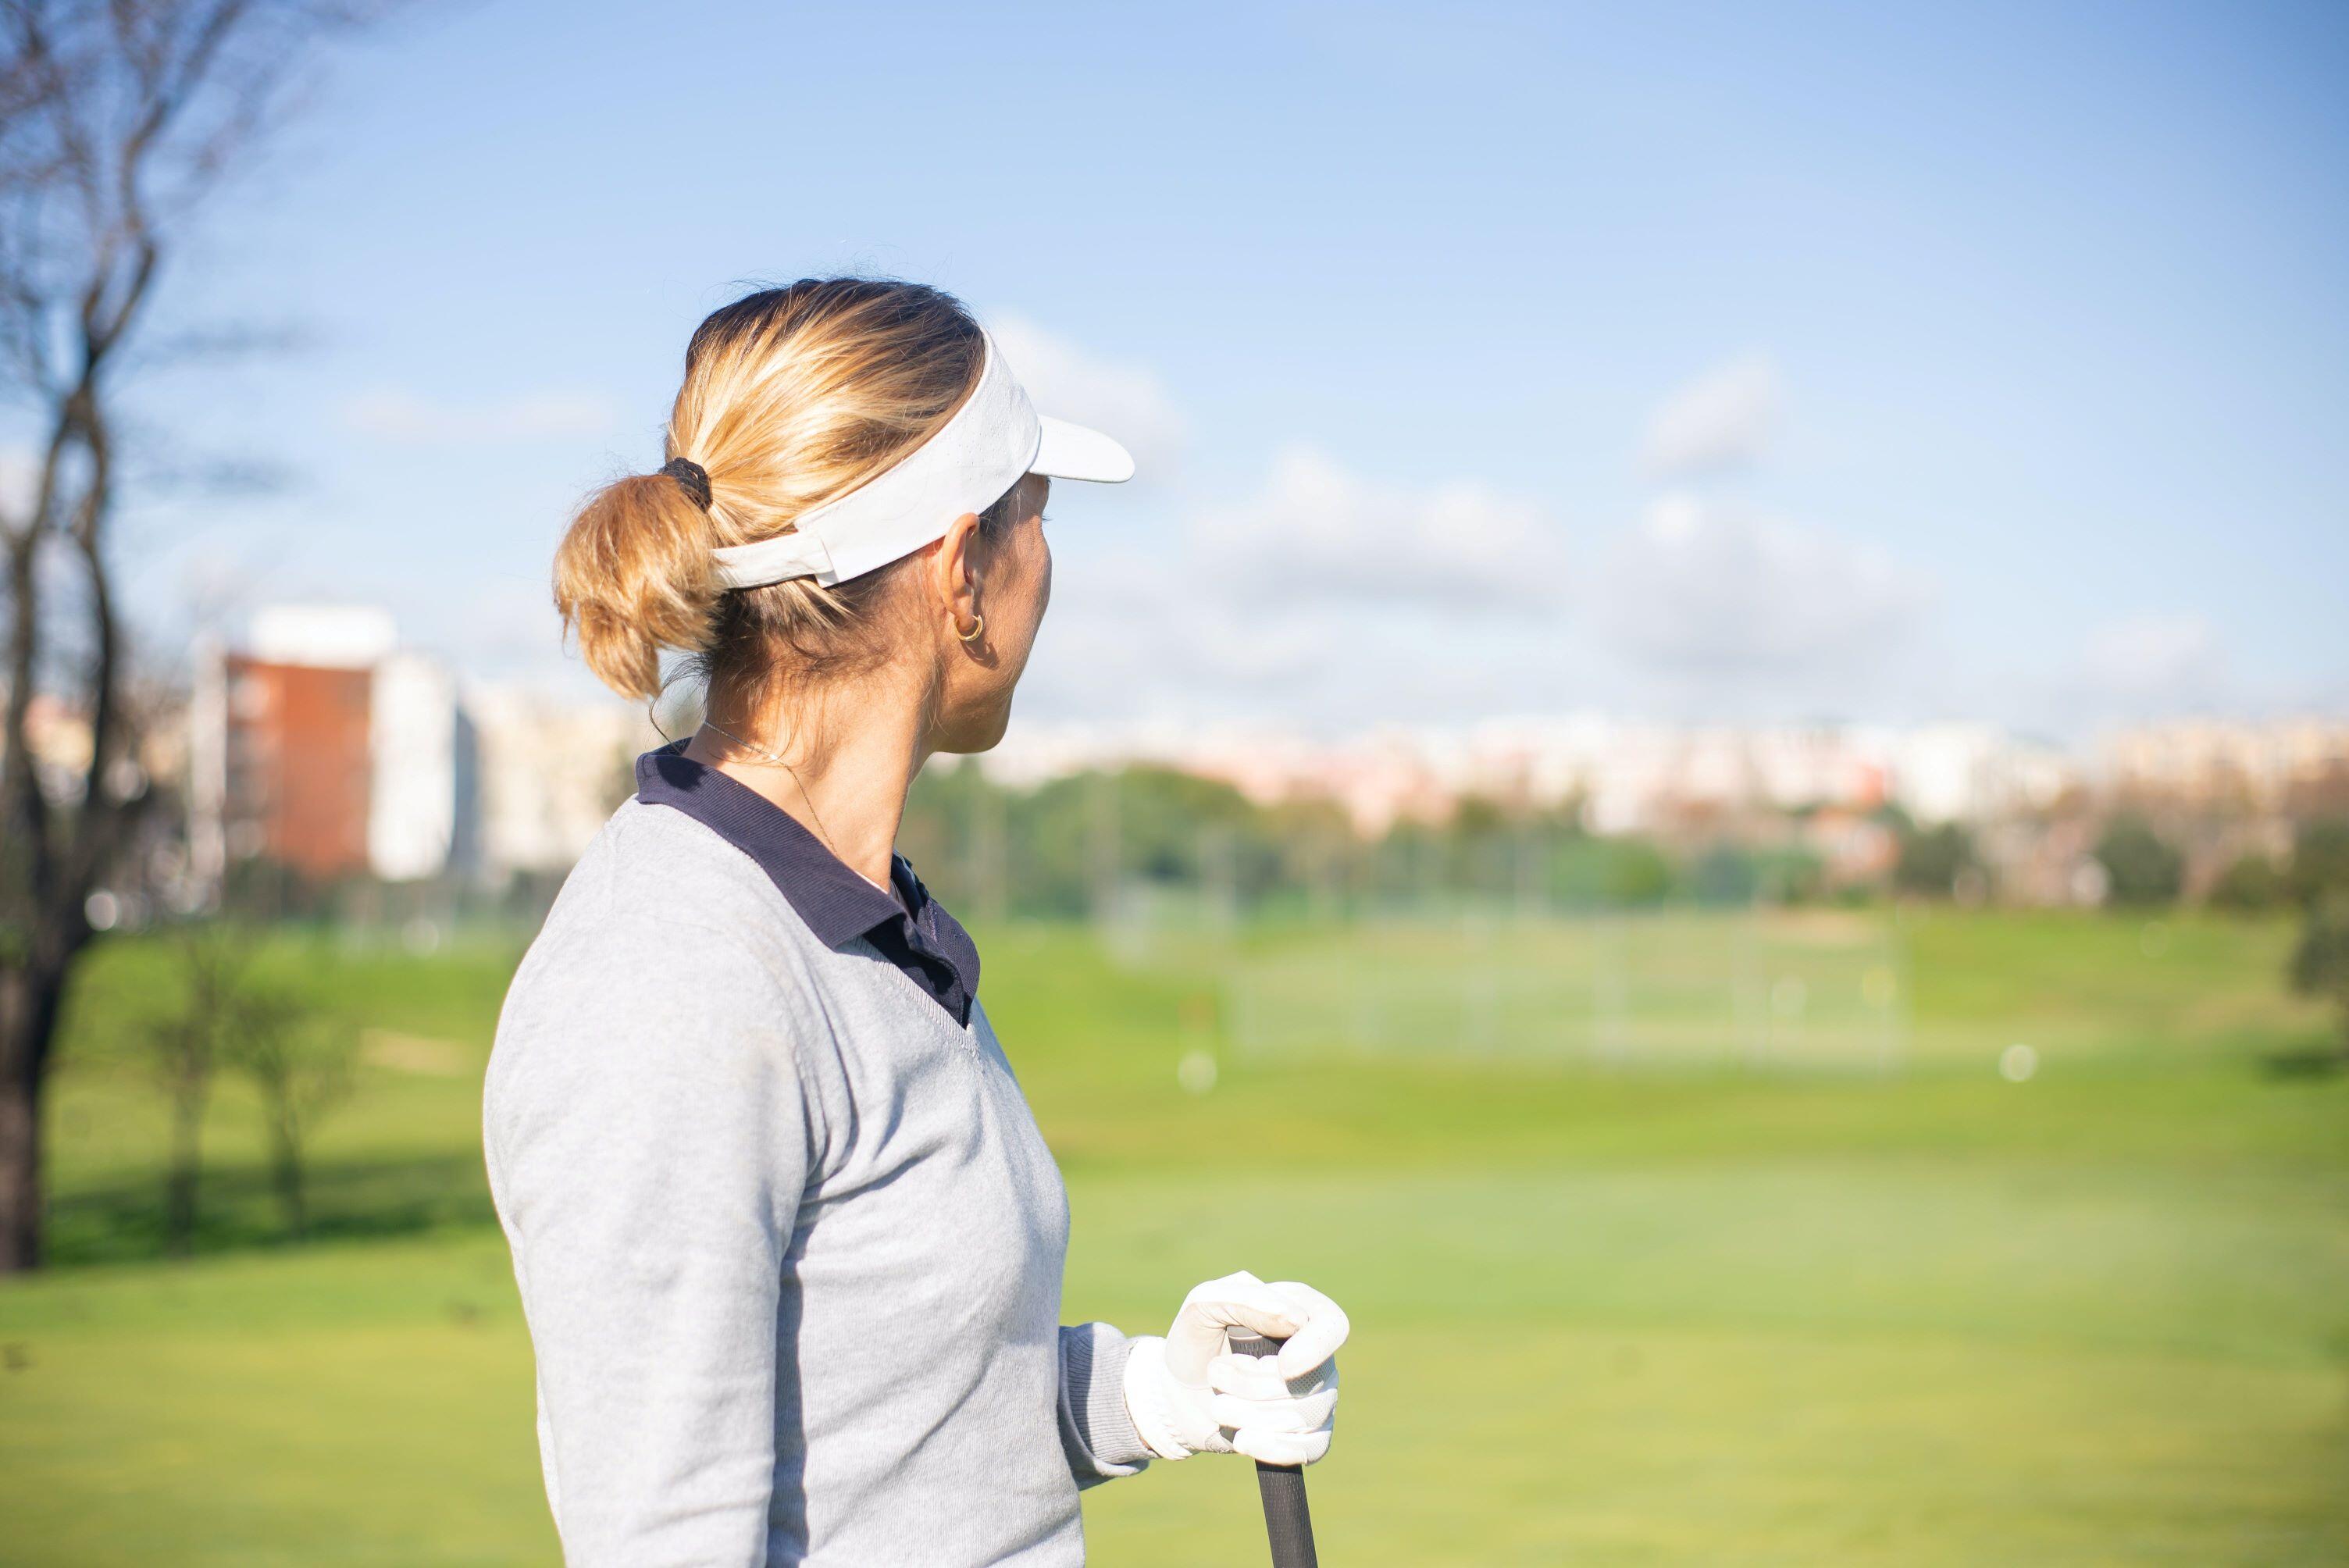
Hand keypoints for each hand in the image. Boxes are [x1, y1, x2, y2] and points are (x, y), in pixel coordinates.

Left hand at [1122, 1270, 1347, 1465]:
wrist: (1178, 1395)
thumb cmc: (1194, 1343)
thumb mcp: (1203, 1307)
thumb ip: (1245, 1299)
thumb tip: (1296, 1318)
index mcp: (1299, 1309)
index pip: (1332, 1326)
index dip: (1314, 1349)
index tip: (1283, 1367)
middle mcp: (1317, 1354)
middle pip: (1311, 1380)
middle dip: (1252, 1386)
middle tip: (1216, 1374)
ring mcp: (1318, 1397)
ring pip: (1305, 1417)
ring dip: (1249, 1414)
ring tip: (1219, 1405)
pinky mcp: (1309, 1436)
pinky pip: (1311, 1450)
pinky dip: (1272, 1448)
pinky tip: (1243, 1439)